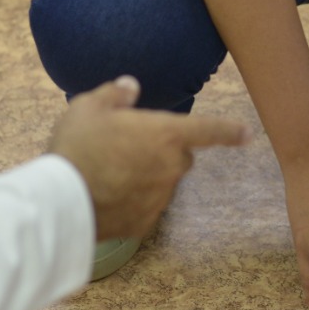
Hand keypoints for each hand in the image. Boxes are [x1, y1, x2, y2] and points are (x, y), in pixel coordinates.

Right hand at [49, 76, 250, 240]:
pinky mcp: (143, 223)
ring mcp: (159, 198)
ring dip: (146, 175)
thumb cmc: (77, 146)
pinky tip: (107, 194)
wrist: (61, 201)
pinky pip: (145, 205)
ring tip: (109, 171)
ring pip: (162, 182)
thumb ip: (115, 94)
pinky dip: (133, 200)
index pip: (208, 130)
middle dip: (164, 151)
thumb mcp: (88, 106)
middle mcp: (170, 167)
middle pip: (180, 157)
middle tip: (129, 146)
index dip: (229, 131)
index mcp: (165, 134)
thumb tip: (131, 87)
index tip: (247, 134)